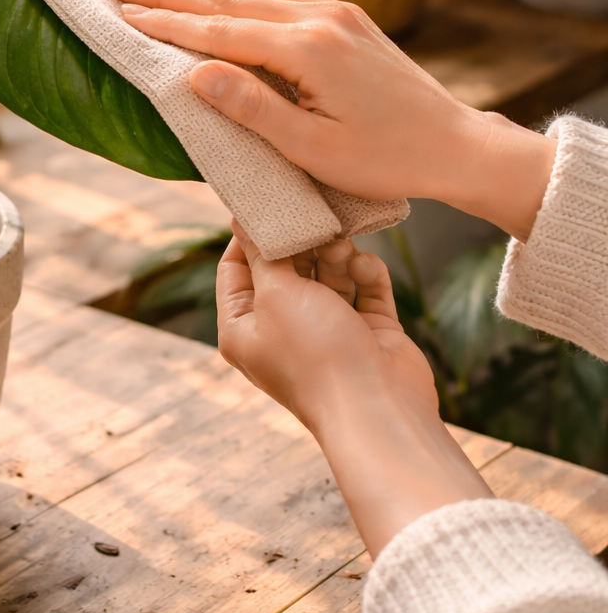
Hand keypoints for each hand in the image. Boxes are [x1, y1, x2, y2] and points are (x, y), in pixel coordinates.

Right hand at [108, 0, 555, 240]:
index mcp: (308, 51)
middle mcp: (319, 18)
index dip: (166, 21)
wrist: (454, 145)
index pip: (218, 30)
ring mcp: (334, 11)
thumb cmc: (384, 159)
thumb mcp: (312, 148)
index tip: (121, 10)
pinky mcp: (345, 16)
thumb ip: (251, 107)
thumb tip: (192, 73)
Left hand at [218, 226, 492, 555]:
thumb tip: (244, 220)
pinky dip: (365, 273)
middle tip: (316, 221)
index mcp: (243, 328)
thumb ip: (264, 253)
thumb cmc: (316, 355)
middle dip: (302, 242)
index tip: (269, 204)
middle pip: (286, 266)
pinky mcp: (368, 331)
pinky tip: (365, 268)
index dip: (249, 235)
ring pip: (328, 272)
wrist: (378, 408)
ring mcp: (327, 330)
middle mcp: (282, 328)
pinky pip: (364, 288)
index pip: (235, 267)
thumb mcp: (276, 293)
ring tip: (342, 247)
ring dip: (337, 255)